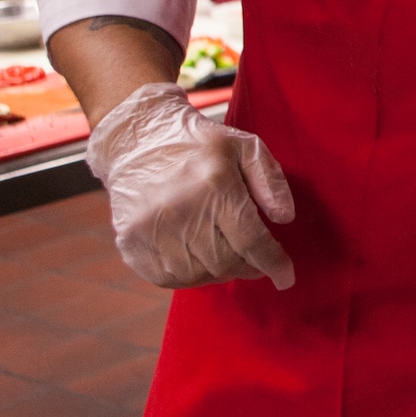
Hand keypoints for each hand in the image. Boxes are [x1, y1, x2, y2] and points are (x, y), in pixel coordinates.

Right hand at [86, 83, 295, 290]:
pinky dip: (189, 277)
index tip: (286, 278)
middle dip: (248, 267)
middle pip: (225, 262)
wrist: (137, 138)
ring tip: (227, 255)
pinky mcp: (129, 241)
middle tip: (255, 260)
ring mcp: (150, 229)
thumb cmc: (199, 143)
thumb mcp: (245, 146)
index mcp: (215, 185)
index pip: (251, 240)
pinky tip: (198, 260)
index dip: (273, 264)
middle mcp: (181, 209)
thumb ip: (270, 180)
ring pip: (198, 275)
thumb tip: (285, 217)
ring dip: (219, 273)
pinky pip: (166, 278)